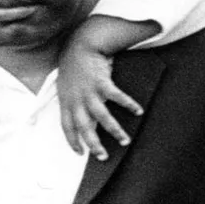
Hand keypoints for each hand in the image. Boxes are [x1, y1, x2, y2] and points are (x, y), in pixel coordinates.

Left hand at [57, 39, 140, 158]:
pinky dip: (128, 105)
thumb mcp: (66, 87)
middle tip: (104, 157)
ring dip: (115, 131)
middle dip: (94, 145)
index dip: (72, 141)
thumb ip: (72, 101)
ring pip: (102, 118)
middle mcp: (76, 101)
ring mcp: (89, 93)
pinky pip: (116, 97)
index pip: (67, 127)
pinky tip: (138, 111)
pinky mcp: (102, 83)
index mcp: (66, 103)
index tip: (79, 153)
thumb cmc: (74, 68)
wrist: (79, 46)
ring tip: (125, 141)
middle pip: (85, 128)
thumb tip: (80, 114)